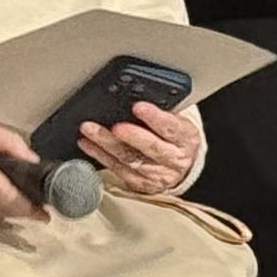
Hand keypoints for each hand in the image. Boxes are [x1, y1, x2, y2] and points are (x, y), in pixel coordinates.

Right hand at [0, 115, 45, 221]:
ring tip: (26, 208)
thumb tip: (30, 157)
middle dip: (25, 214)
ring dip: (11, 213)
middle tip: (40, 211)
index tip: (44, 212)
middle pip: (4, 212)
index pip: (9, 199)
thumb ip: (8, 141)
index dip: (29, 209)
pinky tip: (2, 204)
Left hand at [75, 99, 201, 198]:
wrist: (179, 163)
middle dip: (131, 136)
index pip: (172, 128)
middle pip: (151, 148)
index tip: (139, 107)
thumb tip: (134, 93)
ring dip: (107, 144)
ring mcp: (158, 174)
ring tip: (90, 130)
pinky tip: (89, 144)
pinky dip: (100, 156)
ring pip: (130, 160)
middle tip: (115, 126)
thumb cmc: (174, 135)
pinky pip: (118, 169)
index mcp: (187, 138)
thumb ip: (162, 109)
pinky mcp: (141, 183)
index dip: (156, 118)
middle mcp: (175, 159)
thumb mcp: (177, 120)